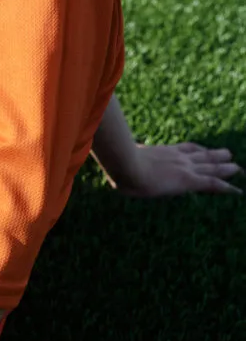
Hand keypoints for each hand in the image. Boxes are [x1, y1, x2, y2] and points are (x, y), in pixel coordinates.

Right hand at [106, 141, 242, 197]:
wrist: (125, 164)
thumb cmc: (118, 163)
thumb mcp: (120, 160)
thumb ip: (120, 160)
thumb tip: (108, 159)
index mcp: (162, 151)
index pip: (184, 148)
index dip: (196, 150)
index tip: (203, 150)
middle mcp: (176, 156)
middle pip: (201, 154)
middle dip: (215, 155)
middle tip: (228, 155)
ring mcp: (184, 167)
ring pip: (211, 166)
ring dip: (225, 168)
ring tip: (237, 168)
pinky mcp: (188, 179)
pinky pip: (213, 184)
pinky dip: (226, 187)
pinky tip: (236, 191)